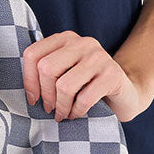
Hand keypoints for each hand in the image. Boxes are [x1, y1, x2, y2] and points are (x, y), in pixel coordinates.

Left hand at [21, 31, 151, 123]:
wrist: (126, 93)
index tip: (33, 98)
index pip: (33, 54)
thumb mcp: (66, 72)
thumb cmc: (88, 85)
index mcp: (66, 39)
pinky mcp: (112, 75)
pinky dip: (76, 112)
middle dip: (46, 95)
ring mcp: (99, 57)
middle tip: (50, 109)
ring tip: (63, 114)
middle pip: (46, 68)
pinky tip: (77, 114)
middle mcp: (82, 42)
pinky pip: (84, 98)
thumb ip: (47, 71)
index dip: (28, 80)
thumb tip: (27, 92)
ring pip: (64, 85)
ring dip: (61, 106)